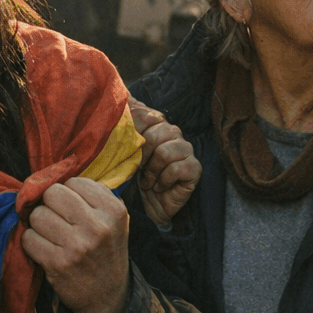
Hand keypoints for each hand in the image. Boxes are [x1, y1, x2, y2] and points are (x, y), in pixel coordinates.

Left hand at [21, 178, 129, 312]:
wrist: (107, 296)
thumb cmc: (105, 249)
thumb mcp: (112, 219)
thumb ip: (91, 194)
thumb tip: (52, 174)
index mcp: (114, 210)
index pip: (74, 182)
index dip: (67, 193)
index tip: (71, 207)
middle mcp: (98, 227)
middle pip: (52, 194)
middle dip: (49, 204)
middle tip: (56, 218)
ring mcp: (77, 246)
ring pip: (37, 215)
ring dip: (39, 224)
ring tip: (51, 235)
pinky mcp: (58, 264)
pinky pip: (28, 238)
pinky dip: (32, 242)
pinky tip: (45, 248)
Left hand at [129, 99, 199, 227]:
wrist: (144, 207)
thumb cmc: (132, 178)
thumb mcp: (120, 153)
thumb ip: (121, 131)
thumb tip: (118, 105)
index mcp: (155, 123)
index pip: (145, 115)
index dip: (132, 130)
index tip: (123, 148)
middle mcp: (172, 133)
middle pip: (156, 133)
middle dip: (142, 155)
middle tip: (137, 170)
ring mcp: (185, 150)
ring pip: (166, 152)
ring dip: (152, 171)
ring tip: (147, 181)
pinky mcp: (194, 168)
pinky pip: (177, 169)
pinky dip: (163, 181)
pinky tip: (158, 187)